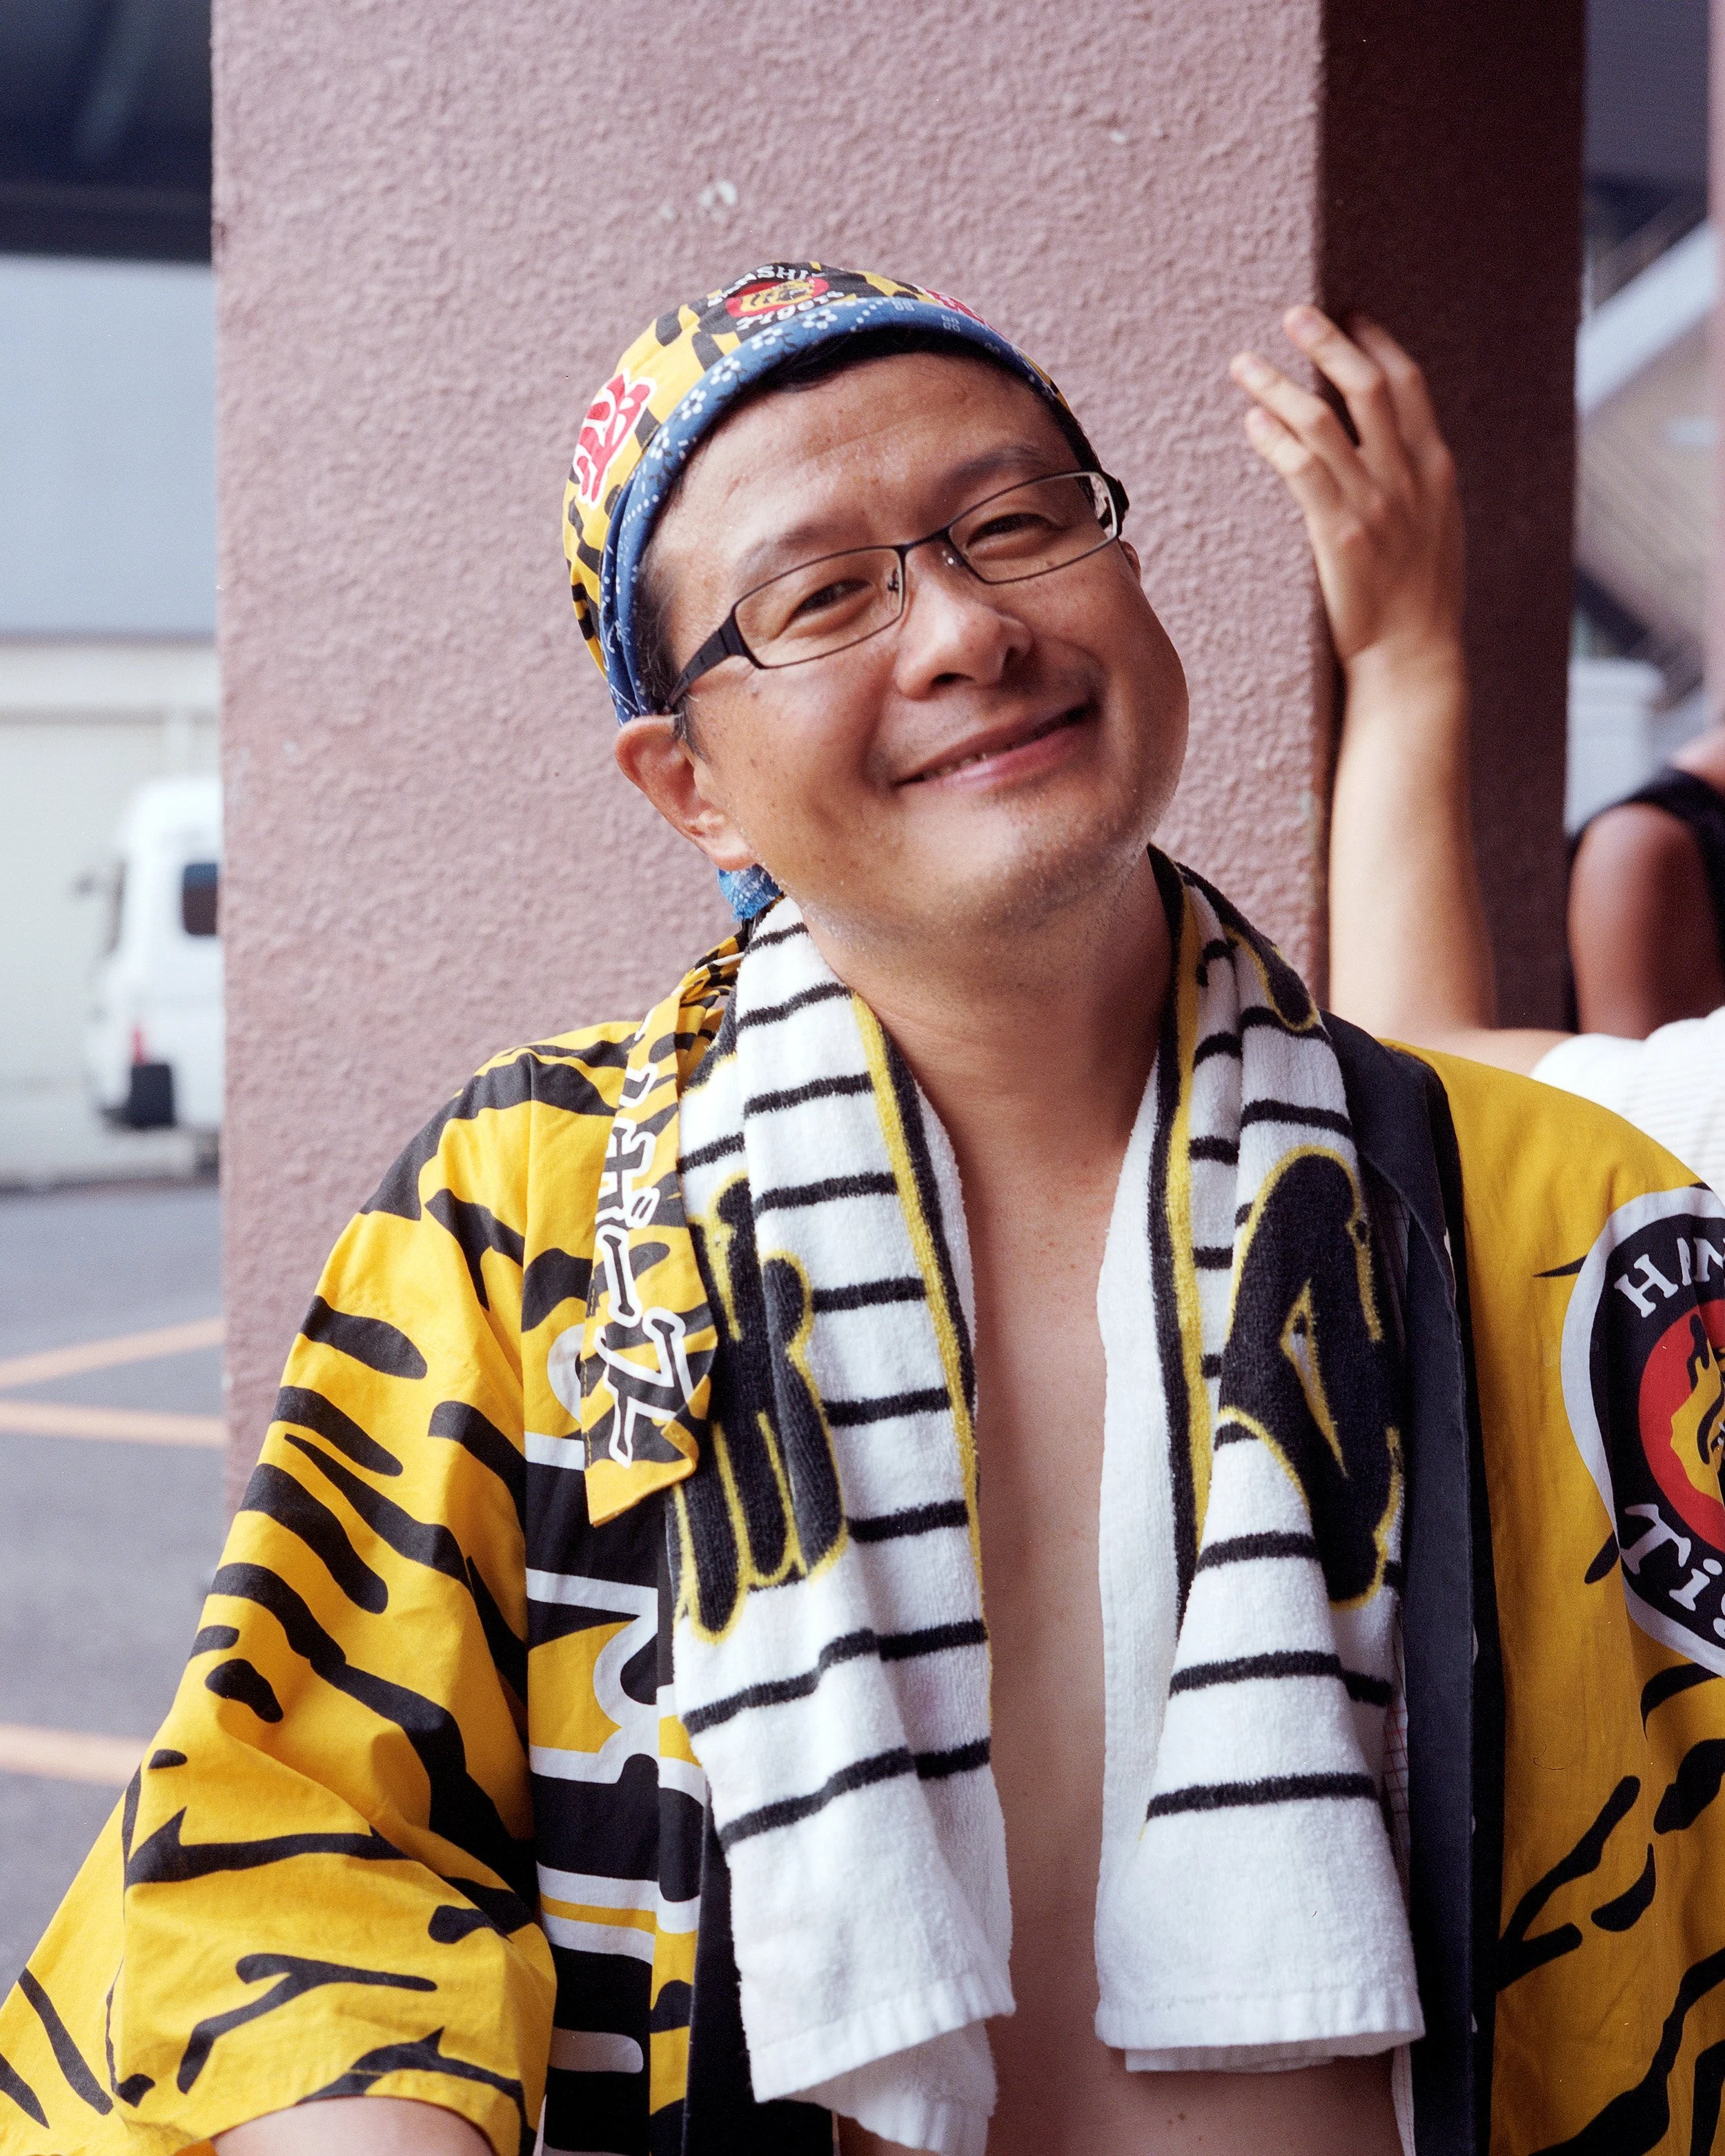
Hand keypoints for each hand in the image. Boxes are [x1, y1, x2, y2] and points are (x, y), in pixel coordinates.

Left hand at [1230, 307, 1462, 678]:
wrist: (1413, 655)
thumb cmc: (1419, 599)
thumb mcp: (1435, 528)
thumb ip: (1416, 482)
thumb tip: (1391, 449)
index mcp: (1436, 467)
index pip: (1408, 384)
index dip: (1375, 343)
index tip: (1348, 316)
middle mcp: (1408, 475)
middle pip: (1366, 386)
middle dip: (1327, 342)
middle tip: (1291, 315)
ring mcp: (1375, 503)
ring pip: (1323, 421)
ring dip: (1280, 385)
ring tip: (1245, 363)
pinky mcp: (1339, 534)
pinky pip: (1301, 470)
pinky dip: (1274, 439)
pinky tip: (1251, 421)